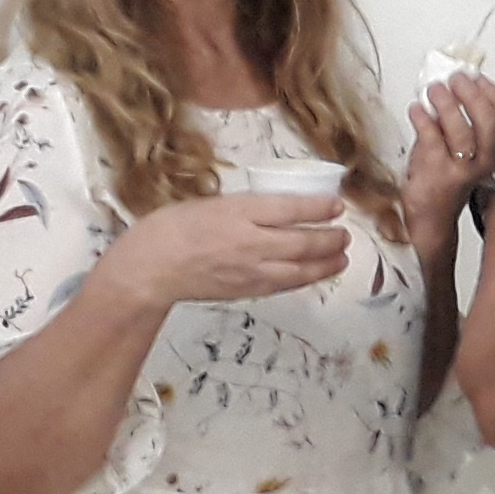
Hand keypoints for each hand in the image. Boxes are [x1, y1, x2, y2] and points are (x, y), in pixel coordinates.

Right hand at [103, 187, 352, 309]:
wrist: (150, 269)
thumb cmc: (171, 228)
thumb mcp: (210, 203)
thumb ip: (244, 208)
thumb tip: (276, 209)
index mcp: (239, 212)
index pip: (292, 209)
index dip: (320, 207)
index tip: (337, 205)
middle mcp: (250, 242)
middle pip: (304, 242)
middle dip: (331, 239)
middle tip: (344, 234)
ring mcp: (250, 270)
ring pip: (301, 269)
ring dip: (326, 263)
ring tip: (342, 257)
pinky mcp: (246, 290)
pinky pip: (284, 285)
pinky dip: (304, 278)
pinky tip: (313, 274)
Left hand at [401, 70, 494, 261]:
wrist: (430, 219)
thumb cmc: (442, 182)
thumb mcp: (459, 147)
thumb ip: (456, 120)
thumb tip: (448, 87)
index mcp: (493, 152)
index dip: (492, 93)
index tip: (476, 78)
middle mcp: (482, 162)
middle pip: (489, 122)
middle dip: (472, 94)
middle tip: (455, 79)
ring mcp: (461, 170)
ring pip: (462, 130)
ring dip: (447, 103)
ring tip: (434, 90)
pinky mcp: (437, 174)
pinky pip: (432, 140)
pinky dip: (423, 119)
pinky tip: (417, 110)